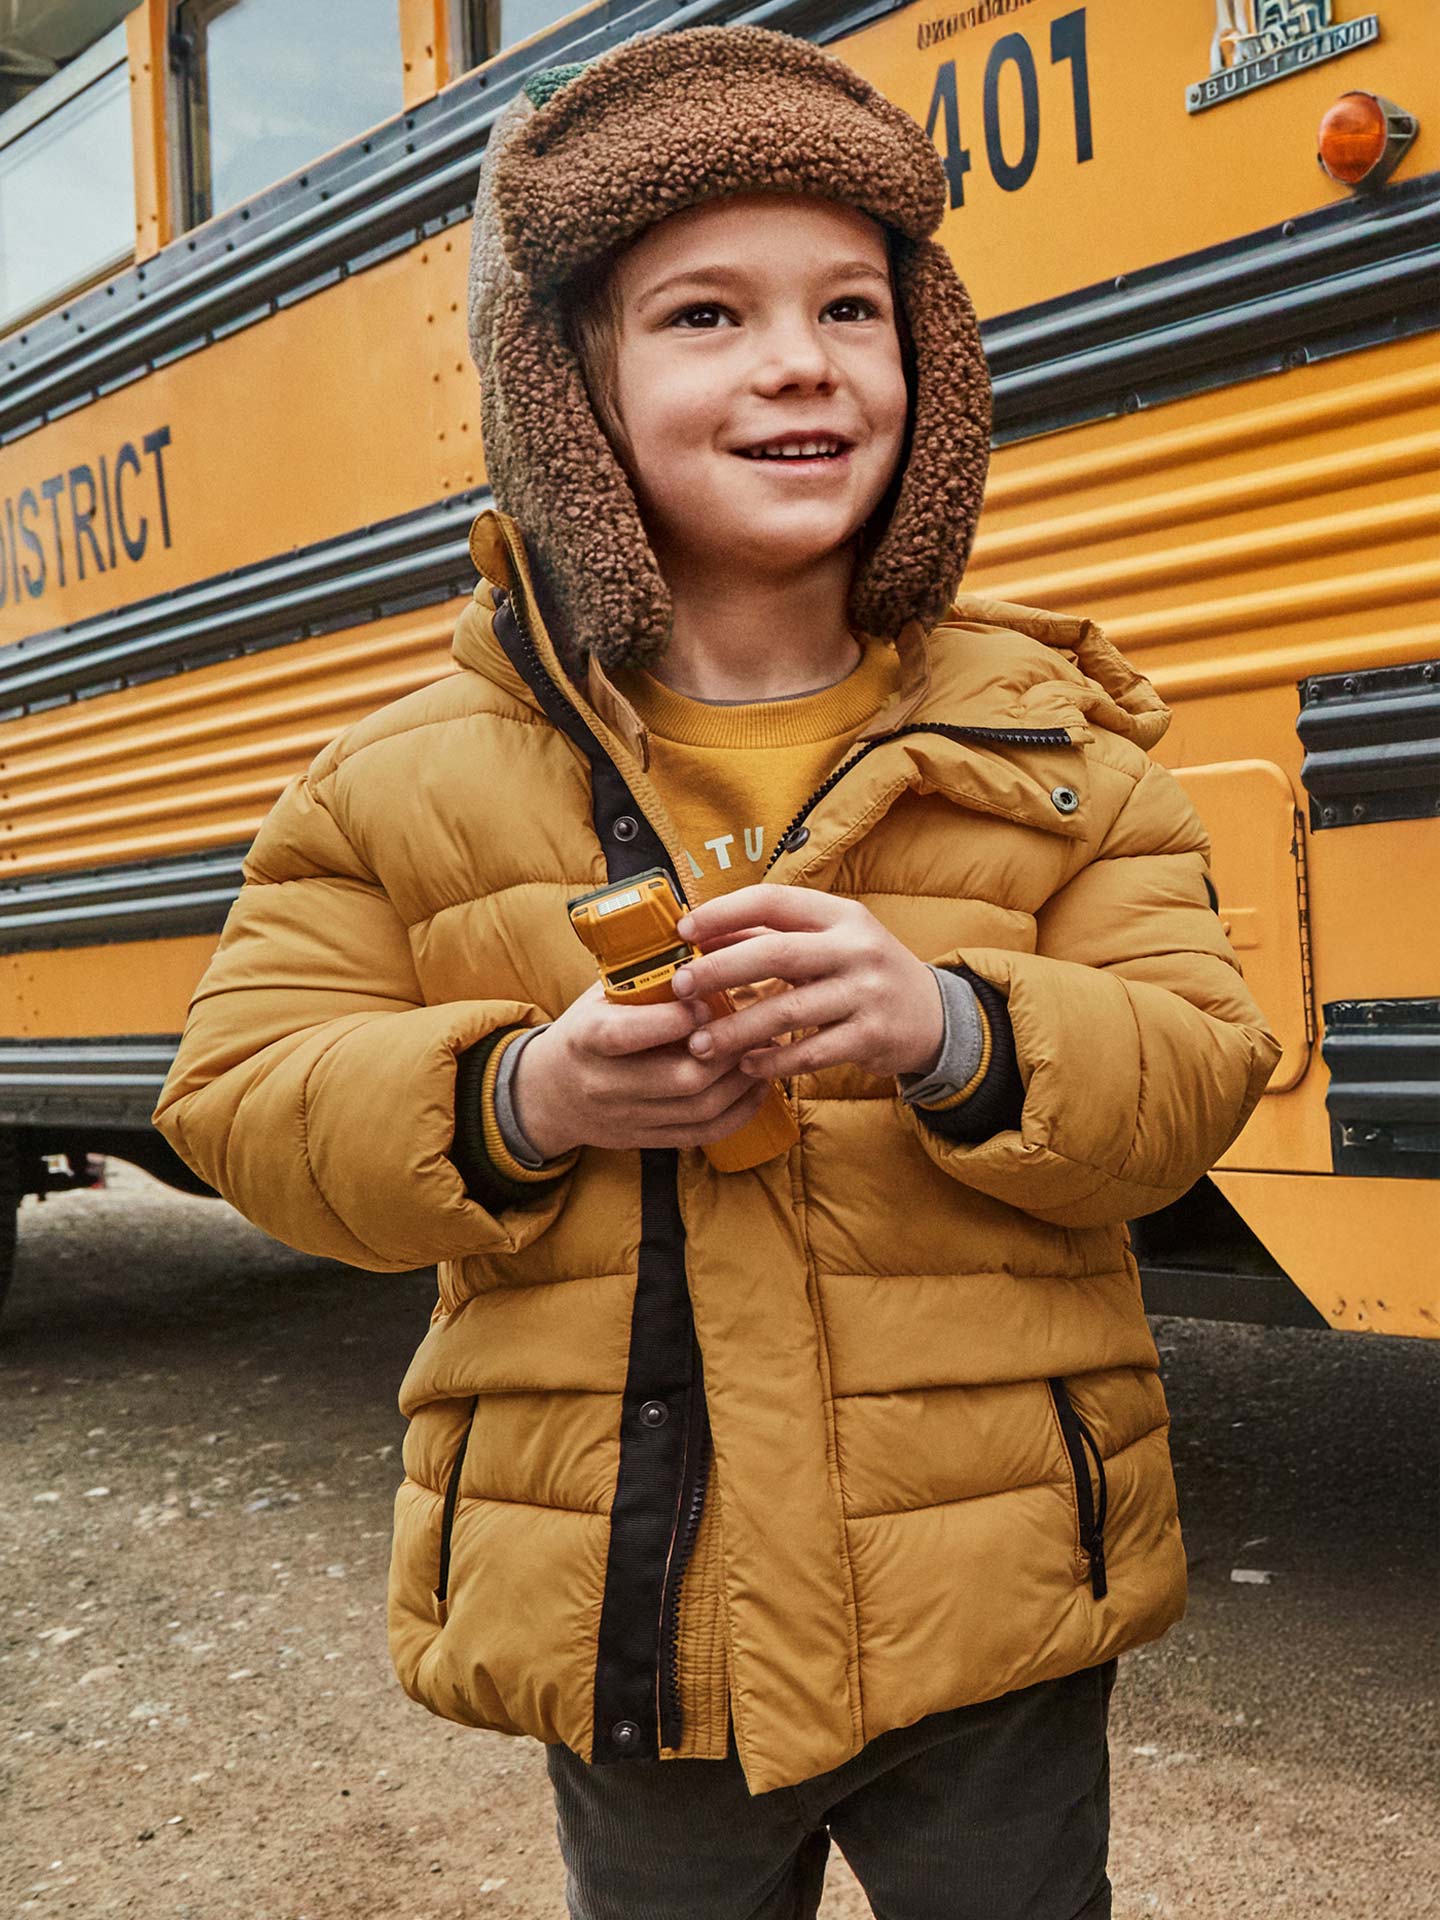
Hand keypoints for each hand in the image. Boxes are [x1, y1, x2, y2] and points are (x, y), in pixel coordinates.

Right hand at [511, 980, 771, 1158]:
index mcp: (587, 1038)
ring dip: (742, 1080)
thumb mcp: (598, 997)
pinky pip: (704, 1135)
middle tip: (755, 1024)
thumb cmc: (584, 1031)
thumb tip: (702, 941)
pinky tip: (756, 1086)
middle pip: (681, 1078)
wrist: (548, 1095)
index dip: (675, 1020)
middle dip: (727, 1051)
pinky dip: (739, 1112)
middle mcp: (606, 1084)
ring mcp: (628, 1118)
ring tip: (763, 1049)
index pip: (629, 1035)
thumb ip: (641, 977)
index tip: (707, 1000)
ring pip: (700, 1109)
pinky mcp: (647, 1140)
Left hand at [670, 886, 943, 1081]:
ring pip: (788, 1010)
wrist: (933, 1015)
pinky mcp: (871, 1036)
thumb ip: (770, 937)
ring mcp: (866, 993)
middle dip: (719, 970)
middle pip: (775, 953)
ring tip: (700, 1043)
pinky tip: (746, 1065)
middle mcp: (856, 948)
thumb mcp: (828, 942)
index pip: (772, 901)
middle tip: (680, 988)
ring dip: (737, 1029)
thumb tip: (701, 937)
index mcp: (839, 915)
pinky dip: (774, 1060)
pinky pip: (811, 1052)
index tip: (684, 931)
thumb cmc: (863, 973)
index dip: (723, 913)